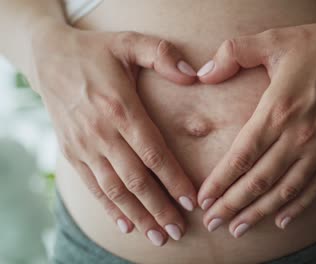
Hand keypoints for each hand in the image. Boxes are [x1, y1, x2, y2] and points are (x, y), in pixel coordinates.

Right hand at [29, 21, 198, 245]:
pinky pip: (92, 186)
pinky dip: (109, 208)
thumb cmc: (96, 51)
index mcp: (120, 108)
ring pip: (114, 189)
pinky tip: (126, 224)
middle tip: (179, 231)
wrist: (49, 58)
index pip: (153, 152)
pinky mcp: (72, 152)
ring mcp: (84, 146)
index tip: (192, 200)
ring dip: (138, 215)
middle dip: (159, 208)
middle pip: (135, 179)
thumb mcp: (130, 41)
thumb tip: (195, 75)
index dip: (173, 179)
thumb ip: (163, 55)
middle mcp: (101, 133)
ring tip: (158, 237)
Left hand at [196, 16, 315, 236]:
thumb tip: (203, 74)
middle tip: (212, 223)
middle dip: (232, 205)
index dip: (220, 182)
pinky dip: (298, 207)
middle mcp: (299, 136)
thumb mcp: (273, 40)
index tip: (203, 199)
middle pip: (259, 181)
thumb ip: (233, 53)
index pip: (241, 157)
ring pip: (285, 191)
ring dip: (259, 213)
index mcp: (278, 110)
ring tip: (238, 229)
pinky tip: (281, 220)